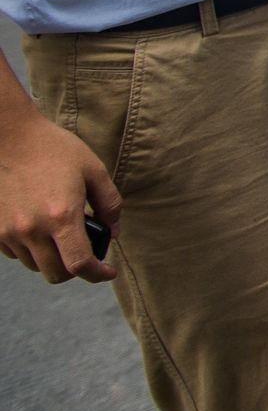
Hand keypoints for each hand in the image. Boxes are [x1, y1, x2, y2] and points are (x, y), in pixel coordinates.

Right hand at [0, 106, 120, 284]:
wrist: (9, 137)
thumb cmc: (54, 149)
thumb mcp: (93, 170)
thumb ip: (109, 204)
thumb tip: (114, 232)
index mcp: (62, 216)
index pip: (80, 264)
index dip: (98, 274)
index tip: (107, 271)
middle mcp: (32, 229)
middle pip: (56, 273)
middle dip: (76, 270)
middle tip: (86, 253)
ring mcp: (9, 231)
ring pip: (35, 265)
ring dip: (53, 259)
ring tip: (61, 235)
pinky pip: (15, 254)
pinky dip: (31, 250)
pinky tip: (40, 228)